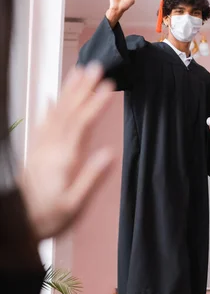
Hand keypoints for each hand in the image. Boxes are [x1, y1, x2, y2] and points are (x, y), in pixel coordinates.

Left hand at [19, 64, 115, 240]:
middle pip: (68, 111)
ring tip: (79, 71)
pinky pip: (43, 121)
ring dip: (68, 90)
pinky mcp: (36, 151)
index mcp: (63, 159)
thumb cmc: (49, 218)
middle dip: (83, 87)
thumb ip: (90, 178)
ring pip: (55, 112)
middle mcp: (50, 148)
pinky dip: (48, 106)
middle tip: (96, 67)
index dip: (95, 103)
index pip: (81, 124)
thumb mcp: (74, 205)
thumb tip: (108, 154)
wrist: (18, 225)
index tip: (108, 86)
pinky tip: (52, 95)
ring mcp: (41, 147)